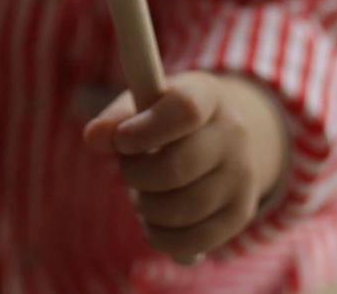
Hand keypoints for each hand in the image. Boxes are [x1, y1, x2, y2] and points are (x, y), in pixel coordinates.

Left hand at [82, 72, 287, 261]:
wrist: (223, 140)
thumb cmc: (169, 120)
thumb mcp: (146, 105)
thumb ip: (117, 118)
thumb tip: (93, 137)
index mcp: (209, 96)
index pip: (185, 111)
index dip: (147, 129)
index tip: (121, 141)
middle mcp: (234, 134)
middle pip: (178, 168)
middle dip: (137, 176)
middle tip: (128, 169)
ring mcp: (243, 176)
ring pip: (181, 210)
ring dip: (146, 207)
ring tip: (144, 193)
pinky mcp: (240, 213)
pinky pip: (190, 241)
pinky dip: (160, 236)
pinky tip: (154, 220)